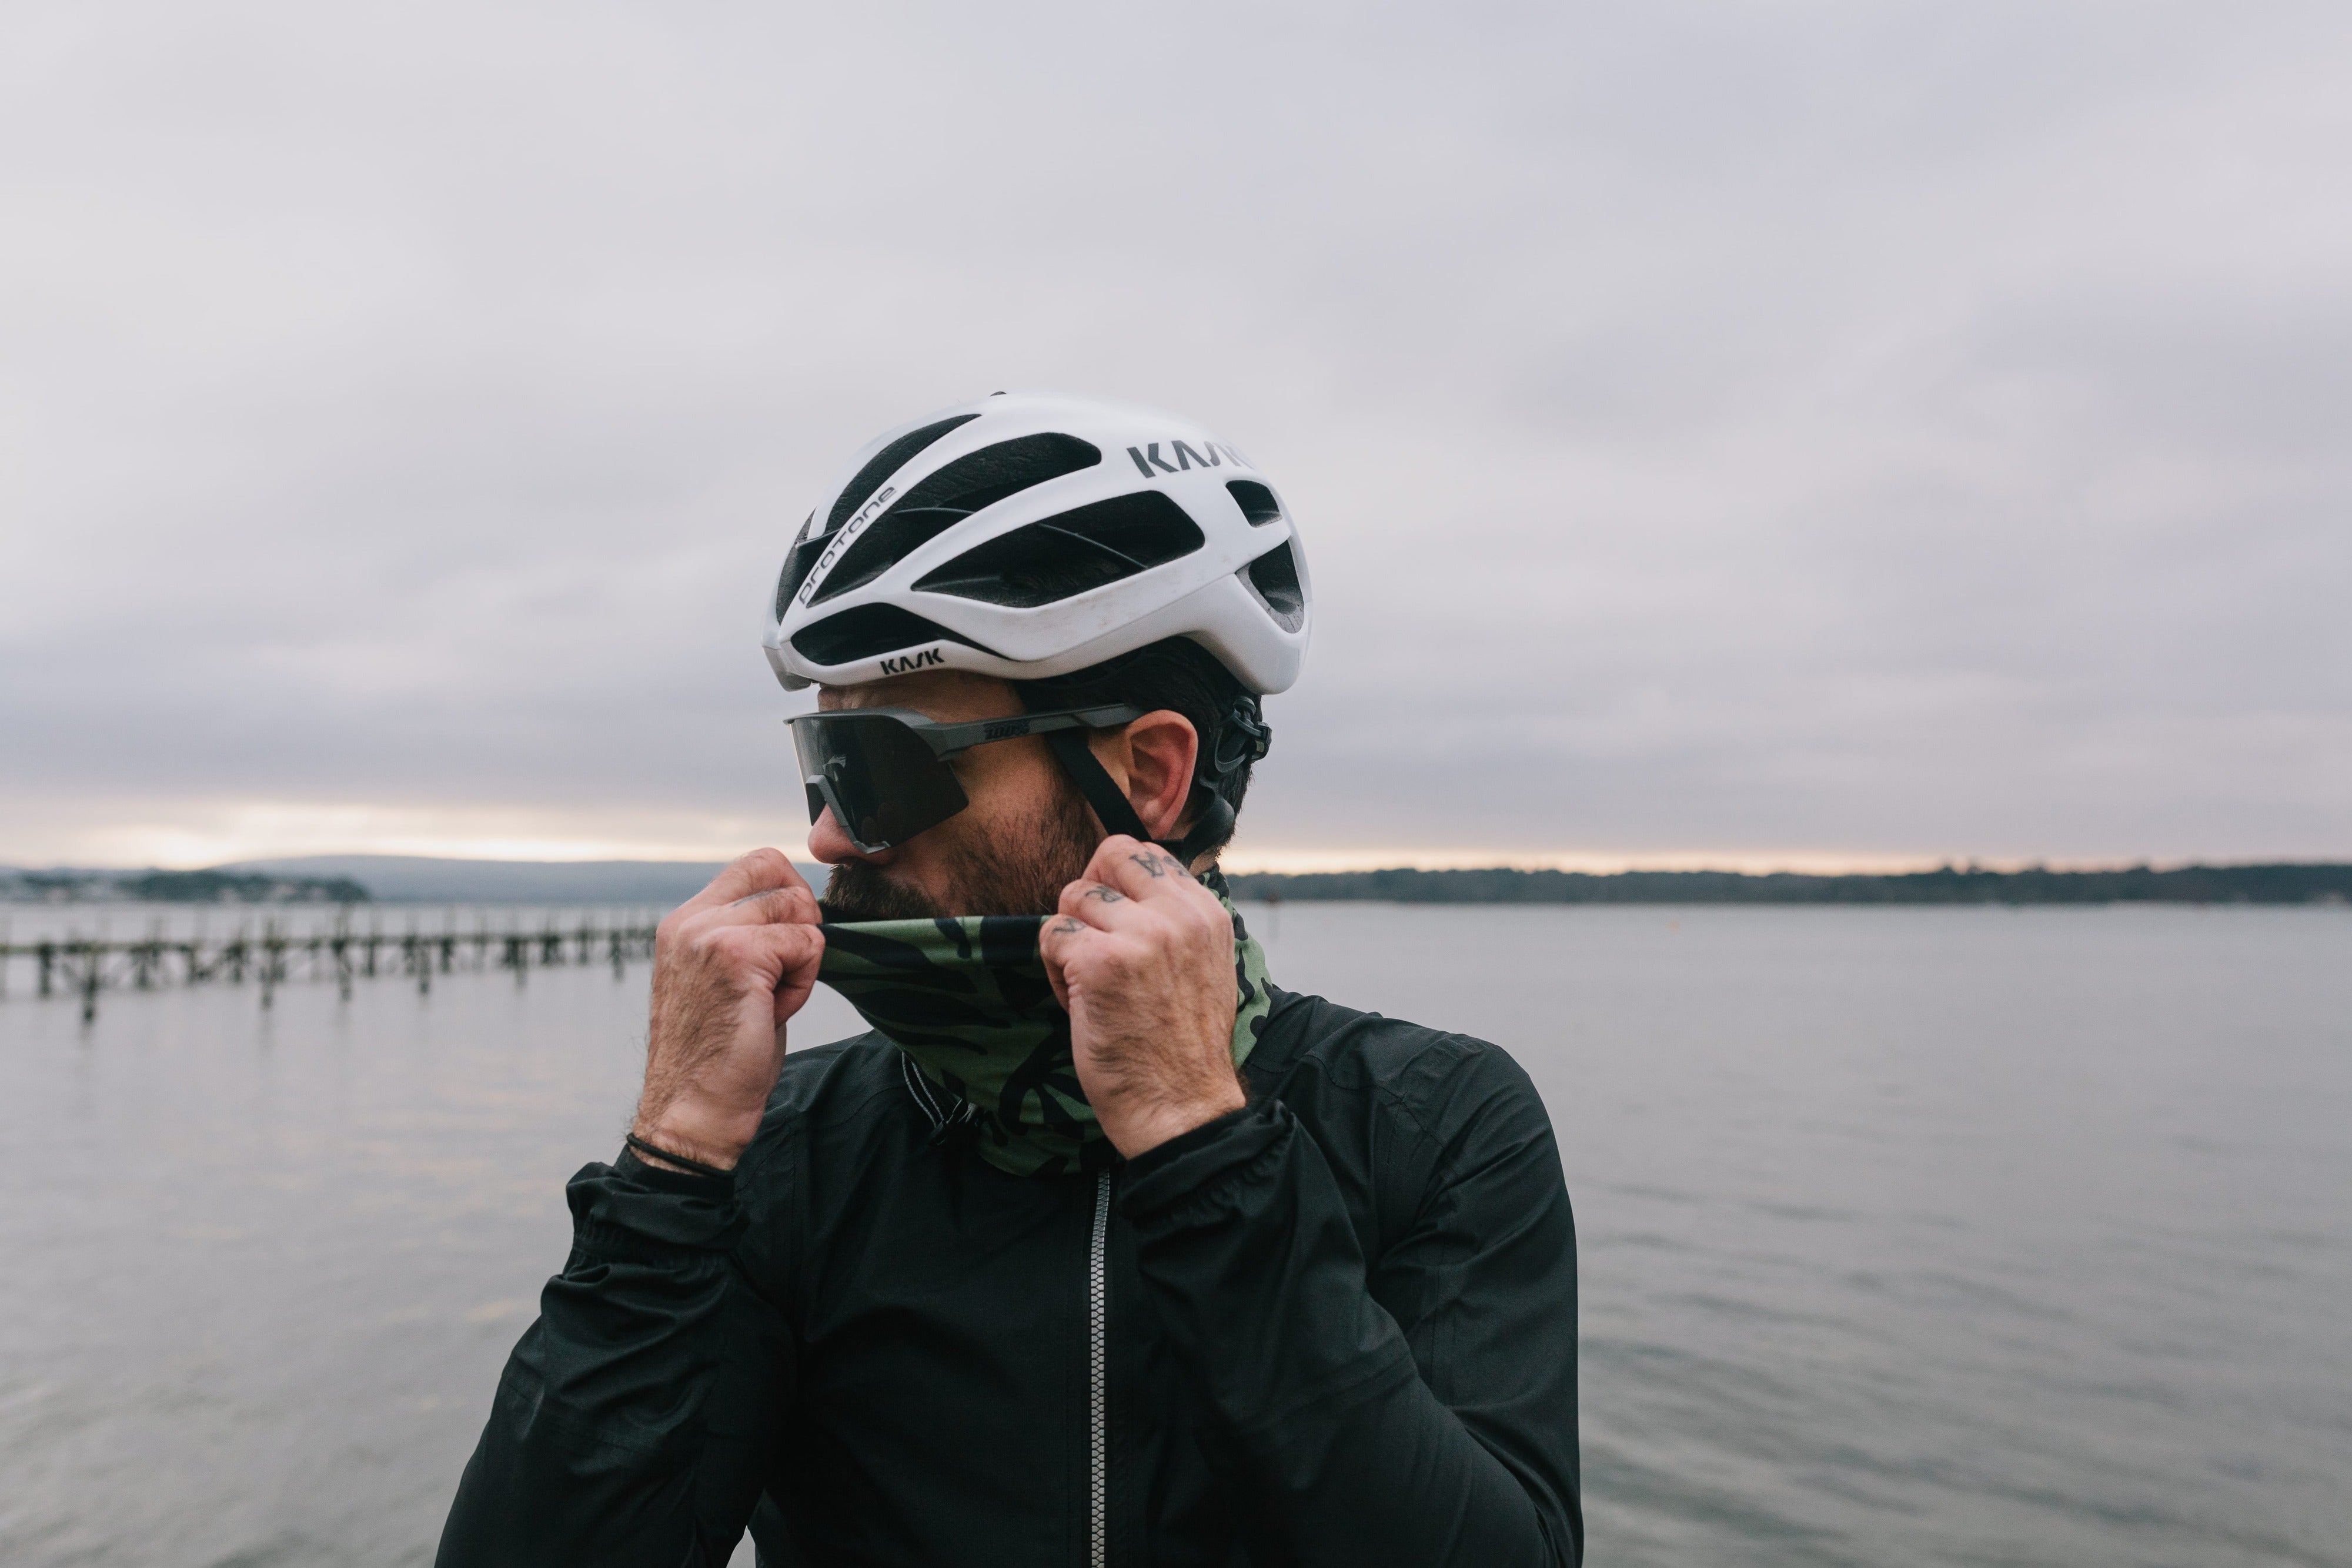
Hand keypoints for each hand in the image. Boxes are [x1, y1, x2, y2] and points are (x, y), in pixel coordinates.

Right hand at [632, 849, 824, 1171]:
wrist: (694, 1111)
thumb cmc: (717, 1057)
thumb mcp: (725, 980)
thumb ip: (749, 937)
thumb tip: (801, 911)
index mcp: (685, 922)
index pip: (754, 864)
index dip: (788, 894)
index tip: (785, 945)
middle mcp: (691, 920)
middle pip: (780, 872)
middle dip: (800, 921)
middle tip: (782, 973)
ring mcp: (709, 934)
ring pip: (798, 910)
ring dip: (801, 958)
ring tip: (770, 1000)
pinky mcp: (735, 955)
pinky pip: (806, 943)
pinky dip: (803, 982)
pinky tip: (772, 1012)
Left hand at [1041, 836, 1245, 1158]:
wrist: (1182, 1109)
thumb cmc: (1184, 1049)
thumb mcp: (1203, 966)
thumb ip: (1175, 923)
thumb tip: (1128, 890)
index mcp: (1206, 913)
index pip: (1147, 854)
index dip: (1117, 880)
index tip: (1113, 919)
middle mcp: (1178, 915)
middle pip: (1109, 855)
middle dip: (1089, 894)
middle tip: (1090, 940)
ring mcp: (1140, 935)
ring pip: (1073, 897)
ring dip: (1069, 939)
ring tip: (1088, 982)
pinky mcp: (1100, 962)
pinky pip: (1051, 934)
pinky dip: (1053, 969)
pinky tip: (1078, 1002)